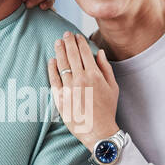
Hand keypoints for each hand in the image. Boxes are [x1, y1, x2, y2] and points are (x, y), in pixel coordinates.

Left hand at [46, 31, 119, 151]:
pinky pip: (54, 79)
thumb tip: (99, 52)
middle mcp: (81, 79)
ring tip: (57, 42)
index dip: (80, 42)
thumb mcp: (113, 87)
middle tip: (65, 34)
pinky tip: (52, 61)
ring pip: (62, 64)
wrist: (98, 131)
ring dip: (59, 51)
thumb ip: (106, 68)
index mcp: (94, 75)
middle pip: (72, 55)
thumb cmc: (107, 109)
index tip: (77, 36)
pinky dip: (52, 68)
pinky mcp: (60, 98)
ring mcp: (69, 88)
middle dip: (68, 42)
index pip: (85, 52)